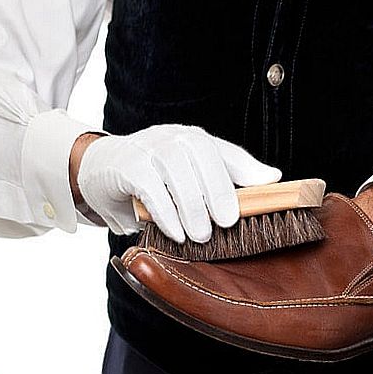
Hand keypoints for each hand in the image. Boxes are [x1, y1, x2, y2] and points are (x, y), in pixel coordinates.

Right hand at [71, 125, 281, 242]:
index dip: (245, 169)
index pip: (223, 150)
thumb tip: (273, 178)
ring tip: (201, 236)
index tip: (267, 188)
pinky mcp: (127, 165)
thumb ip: (228, 176)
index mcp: (192, 140)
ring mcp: (148, 147)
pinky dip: (165, 212)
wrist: (99, 169)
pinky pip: (149, 187)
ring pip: (176, 171)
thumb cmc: (153, 176)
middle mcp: (173, 137)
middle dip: (217, 190)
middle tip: (226, 224)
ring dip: (192, 206)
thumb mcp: (190, 176)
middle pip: (201, 155)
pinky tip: (175, 233)